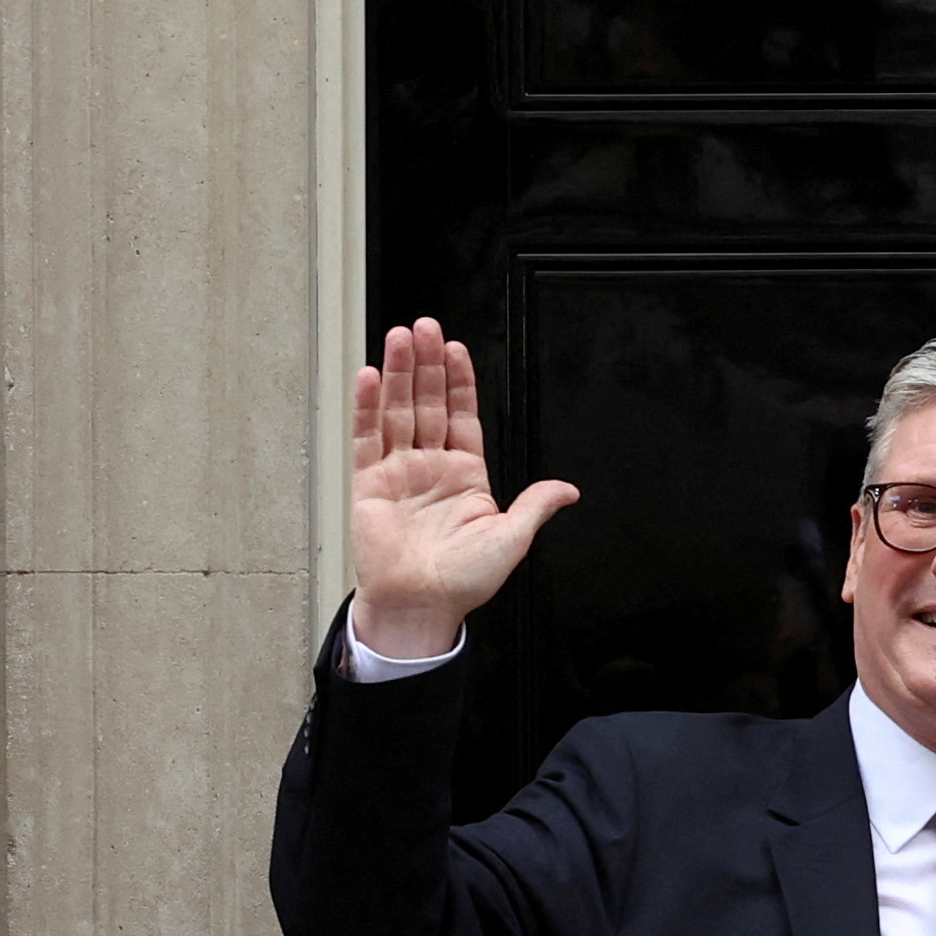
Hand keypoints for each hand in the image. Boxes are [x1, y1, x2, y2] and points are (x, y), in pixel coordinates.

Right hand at [347, 318, 577, 657]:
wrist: (421, 607)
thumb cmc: (463, 581)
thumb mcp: (511, 540)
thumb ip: (534, 507)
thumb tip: (567, 490)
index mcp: (467, 476)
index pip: (462, 416)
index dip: (459, 383)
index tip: (457, 351)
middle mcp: (432, 467)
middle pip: (427, 404)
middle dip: (426, 365)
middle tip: (425, 328)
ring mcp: (400, 472)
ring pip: (397, 412)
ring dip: (398, 375)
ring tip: (400, 339)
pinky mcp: (370, 483)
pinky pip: (368, 437)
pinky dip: (368, 407)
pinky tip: (370, 378)